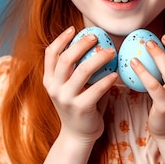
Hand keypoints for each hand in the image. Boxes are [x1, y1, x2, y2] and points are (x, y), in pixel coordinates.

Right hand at [43, 26, 117, 144]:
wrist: (77, 135)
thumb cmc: (78, 104)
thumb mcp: (68, 85)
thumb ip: (72, 68)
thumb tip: (89, 41)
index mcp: (49, 79)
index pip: (50, 53)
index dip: (61, 39)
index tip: (74, 29)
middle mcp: (54, 88)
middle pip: (66, 59)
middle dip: (82, 44)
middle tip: (96, 36)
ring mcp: (66, 99)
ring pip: (82, 71)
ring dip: (99, 58)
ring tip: (111, 51)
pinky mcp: (80, 108)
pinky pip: (96, 89)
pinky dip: (107, 80)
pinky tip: (115, 74)